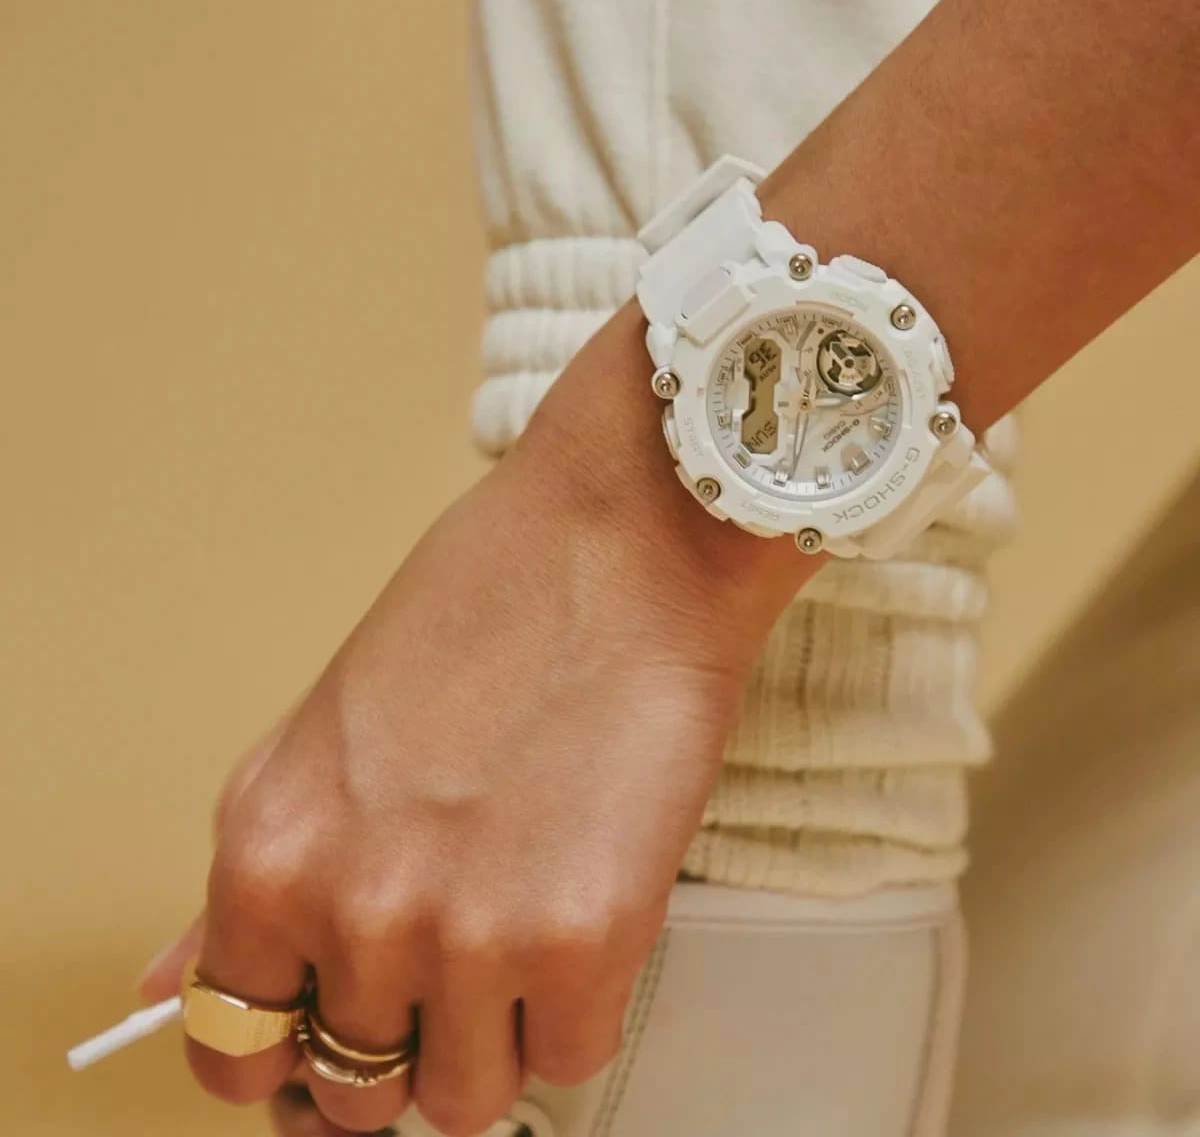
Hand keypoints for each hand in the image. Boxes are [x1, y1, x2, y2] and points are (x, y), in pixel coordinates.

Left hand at [142, 304, 812, 1135]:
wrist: (619, 544)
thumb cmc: (491, 604)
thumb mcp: (332, 731)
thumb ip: (265, 878)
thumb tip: (182, 987)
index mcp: (268, 850)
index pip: (230, 1048)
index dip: (285, 1057)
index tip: (327, 1044)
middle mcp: (351, 906)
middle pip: (356, 1092)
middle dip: (404, 1040)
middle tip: (456, 958)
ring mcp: (465, 934)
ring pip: (466, 1097)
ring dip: (497, 1031)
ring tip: (528, 922)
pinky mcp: (581, 941)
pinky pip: (567, 1055)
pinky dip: (579, 1004)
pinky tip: (586, 907)